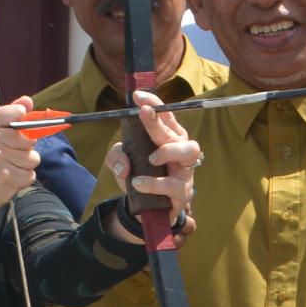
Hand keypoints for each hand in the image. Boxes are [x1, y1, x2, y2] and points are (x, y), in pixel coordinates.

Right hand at [0, 99, 44, 236]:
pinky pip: (30, 175)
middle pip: (30, 139)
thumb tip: (28, 101)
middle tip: (6, 155)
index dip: (23, 123)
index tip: (14, 132)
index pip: (18, 113)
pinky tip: (7, 178)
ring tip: (7, 167)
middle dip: (24, 149)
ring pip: (33, 158)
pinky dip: (22, 179)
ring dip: (24, 165)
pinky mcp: (6, 178)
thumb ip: (7, 115)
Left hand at [100, 94, 201, 242]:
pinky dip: (154, 183)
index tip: (138, 97)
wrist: (145, 210)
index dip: (154, 103)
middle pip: (175, 130)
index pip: (166, 115)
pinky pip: (173, 185)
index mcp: (168, 137)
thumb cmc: (139, 176)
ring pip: (189, 150)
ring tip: (150, 158)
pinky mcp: (183, 192)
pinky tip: (138, 183)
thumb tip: (124, 167)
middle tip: (143, 113)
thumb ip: (116, 157)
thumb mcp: (119, 163)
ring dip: (168, 150)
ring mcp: (184, 171)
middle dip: (158, 121)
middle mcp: (180, 150)